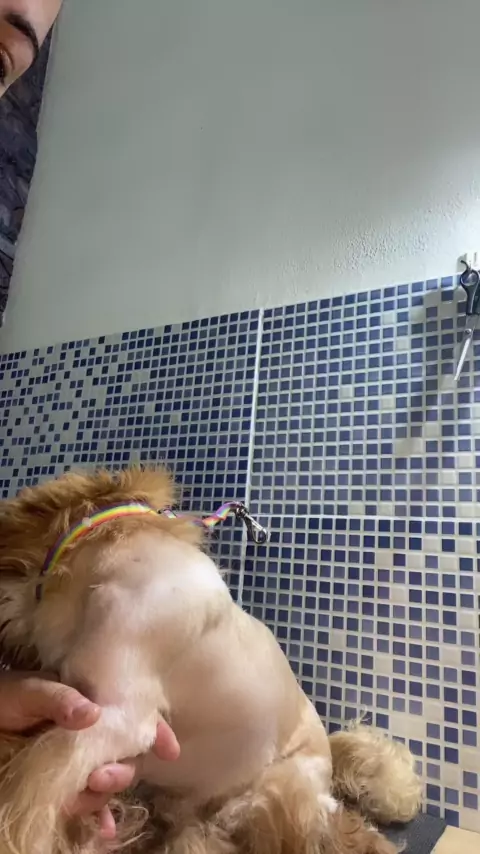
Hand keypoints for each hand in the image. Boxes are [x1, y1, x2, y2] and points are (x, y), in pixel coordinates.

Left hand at [0, 672, 179, 839]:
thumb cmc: (4, 698)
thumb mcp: (28, 691)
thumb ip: (59, 698)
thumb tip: (92, 713)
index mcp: (89, 707)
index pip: (130, 715)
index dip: (154, 731)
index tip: (168, 749)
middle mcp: (89, 736)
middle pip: (123, 757)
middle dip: (121, 770)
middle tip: (100, 777)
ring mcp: (76, 764)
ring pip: (106, 785)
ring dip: (103, 795)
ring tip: (85, 793)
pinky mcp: (60, 788)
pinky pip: (87, 807)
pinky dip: (99, 820)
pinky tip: (103, 831)